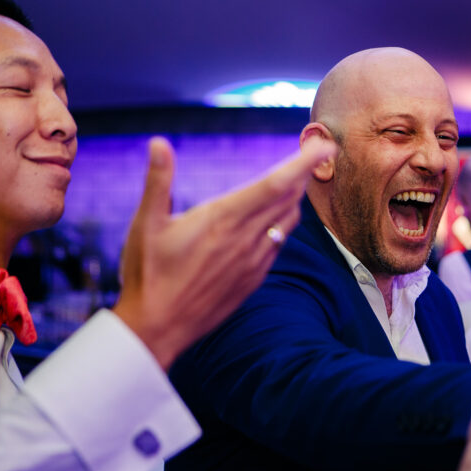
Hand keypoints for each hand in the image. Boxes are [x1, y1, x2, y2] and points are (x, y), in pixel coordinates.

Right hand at [113, 135, 336, 369]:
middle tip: (318, 150)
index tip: (324, 146)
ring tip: (298, 177)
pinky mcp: (254, 278)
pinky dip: (284, 223)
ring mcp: (253, 261)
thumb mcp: (147, 224)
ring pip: (288, 220)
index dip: (302, 163)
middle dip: (305, 171)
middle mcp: (245, 238)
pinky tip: (276, 217)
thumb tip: (158, 142)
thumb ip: (158, 180)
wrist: (158, 328)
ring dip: (296, 196)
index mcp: (222, 219)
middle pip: (288, 198)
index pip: (274, 184)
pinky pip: (279, 244)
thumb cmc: (147, 274)